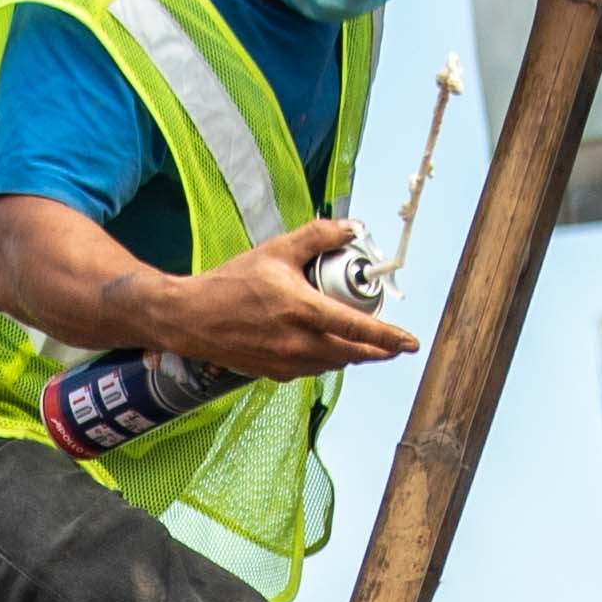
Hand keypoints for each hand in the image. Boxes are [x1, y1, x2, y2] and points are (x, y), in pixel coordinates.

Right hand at [170, 230, 421, 385]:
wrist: (190, 318)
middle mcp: (298, 342)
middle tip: (392, 342)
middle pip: (353, 353)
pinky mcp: (276, 373)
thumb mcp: (276, 250)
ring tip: (355, 338)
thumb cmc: (230, 283)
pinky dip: (325, 358)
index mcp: (302, 310)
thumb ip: (317, 236)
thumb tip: (351, 228)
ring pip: (335, 363)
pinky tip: (322, 343)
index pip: (358, 328)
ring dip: (350, 353)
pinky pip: (313, 369)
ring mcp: (287, 362)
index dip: (389, 337)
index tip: (410, 342)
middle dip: (377, 349)